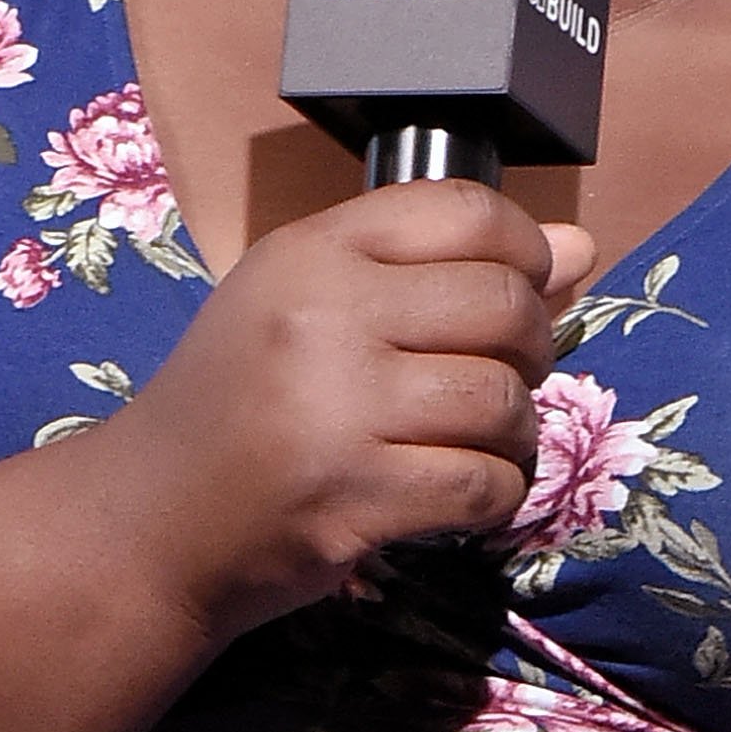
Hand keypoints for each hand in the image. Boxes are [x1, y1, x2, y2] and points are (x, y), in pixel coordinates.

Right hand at [117, 181, 592, 638]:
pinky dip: (495, 493)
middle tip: (501, 375)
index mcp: (313, 251)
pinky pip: (486, 483)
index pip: (468, 211)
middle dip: (533, 345)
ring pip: (504, 399)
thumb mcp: (315, 303)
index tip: (522, 288)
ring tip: (476, 439)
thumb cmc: (241, 401)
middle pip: (504, 304)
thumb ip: (443, 268)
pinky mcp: (353, 497)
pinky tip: (461, 491)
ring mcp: (337, 409)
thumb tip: (581, 246)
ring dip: (515, 430)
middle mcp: (323, 315)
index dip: (524, 249)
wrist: (149, 520)